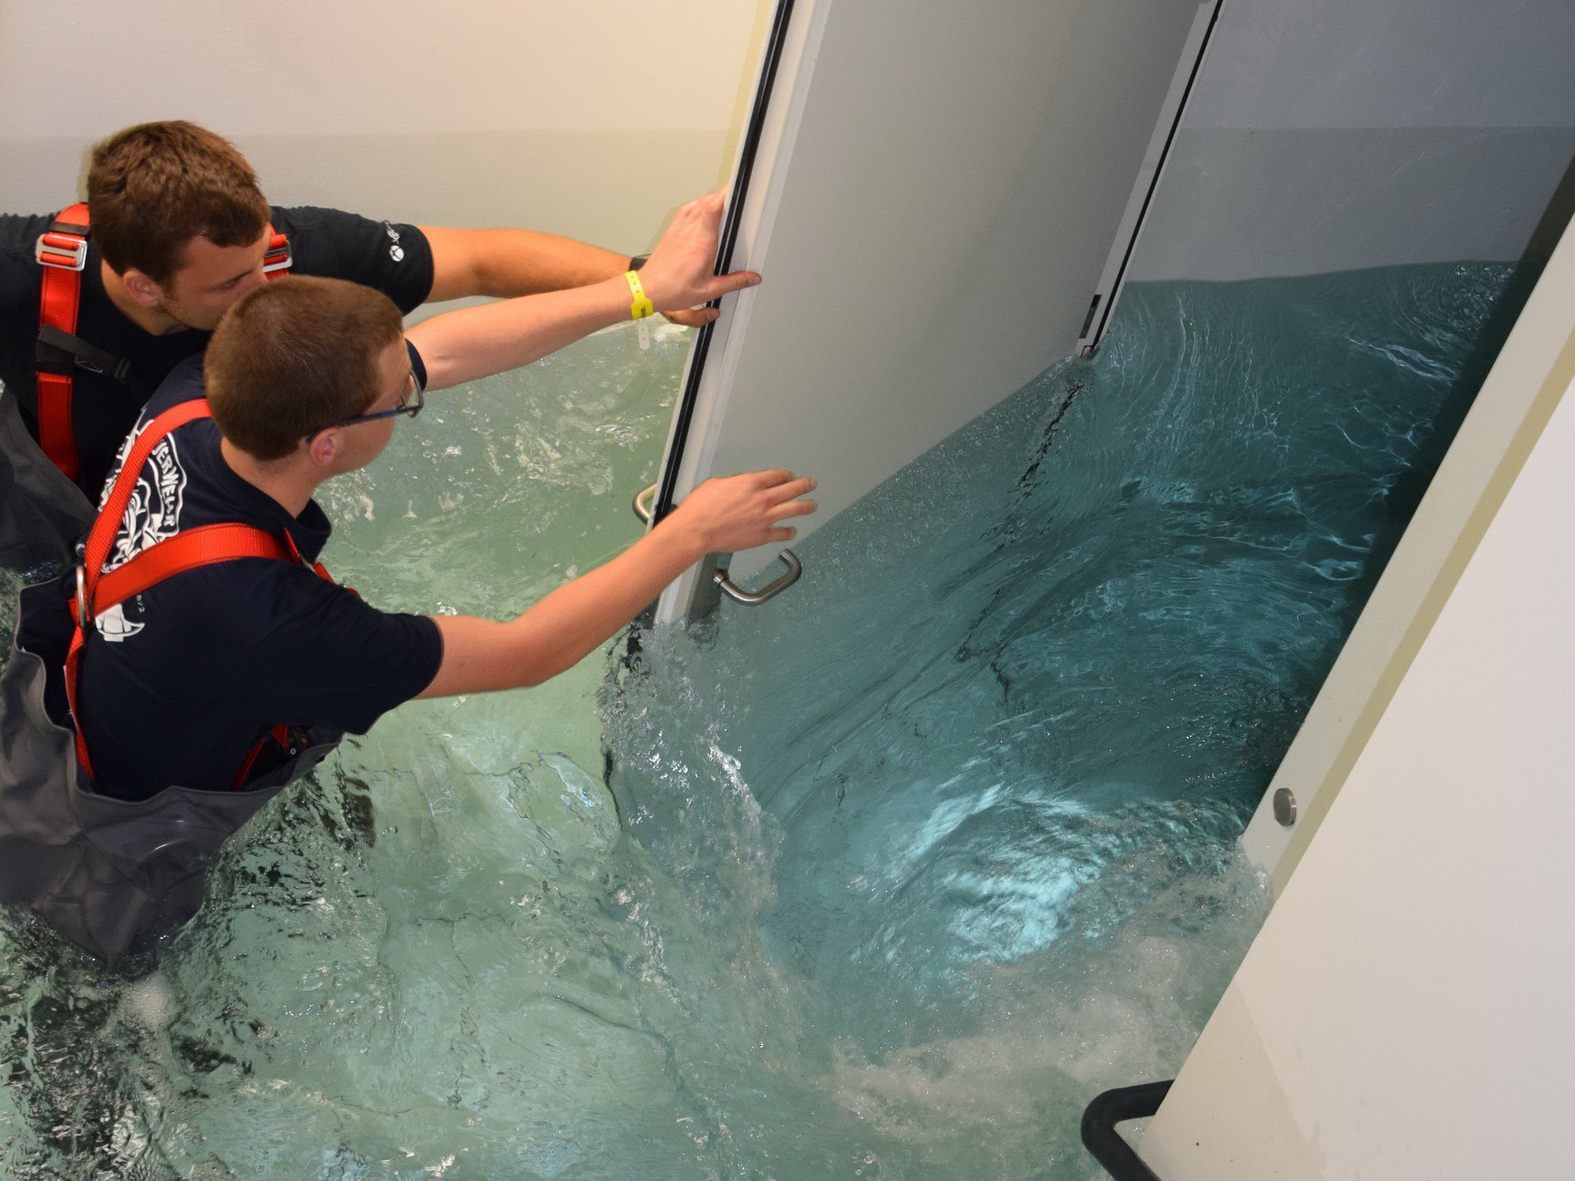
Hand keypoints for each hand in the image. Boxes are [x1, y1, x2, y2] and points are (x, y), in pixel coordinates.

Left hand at [639, 193, 760, 323]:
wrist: (648, 290)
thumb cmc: (672, 289)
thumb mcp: (709, 290)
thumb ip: (734, 282)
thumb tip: (751, 278)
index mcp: (702, 241)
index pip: (714, 207)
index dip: (726, 195)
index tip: (737, 191)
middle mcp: (689, 230)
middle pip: (708, 201)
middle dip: (723, 197)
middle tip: (735, 200)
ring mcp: (679, 227)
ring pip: (697, 203)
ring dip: (711, 200)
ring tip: (722, 204)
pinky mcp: (672, 230)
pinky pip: (687, 209)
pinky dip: (698, 206)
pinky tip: (702, 211)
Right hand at [664, 469, 816, 555]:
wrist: (697, 530)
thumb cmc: (700, 508)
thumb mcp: (716, 484)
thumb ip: (734, 484)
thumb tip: (737, 487)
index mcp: (751, 483)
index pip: (777, 475)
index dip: (786, 475)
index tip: (789, 476)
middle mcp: (763, 498)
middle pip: (792, 488)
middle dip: (804, 485)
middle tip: (811, 484)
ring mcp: (765, 517)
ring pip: (794, 509)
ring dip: (806, 506)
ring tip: (812, 505)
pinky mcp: (762, 535)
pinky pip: (782, 533)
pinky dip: (789, 532)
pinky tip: (792, 531)